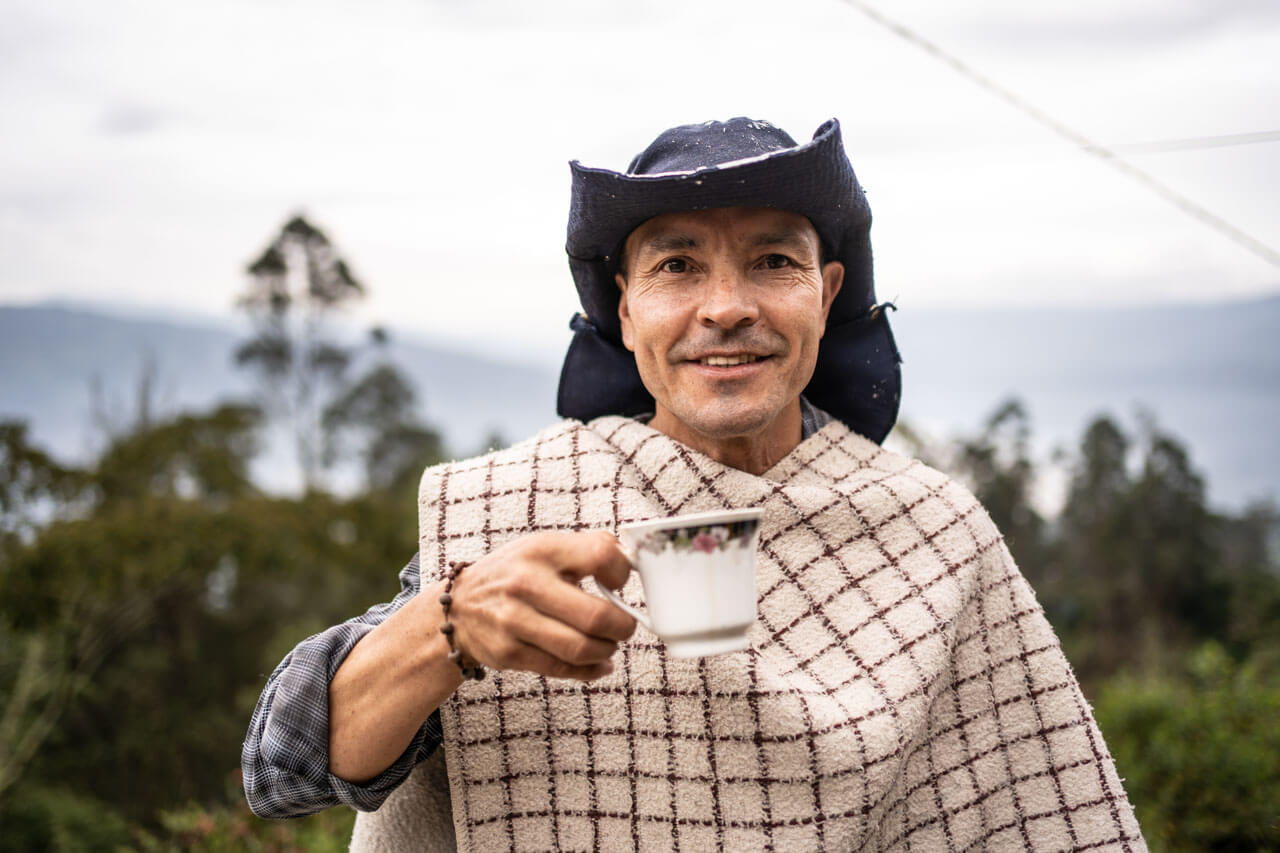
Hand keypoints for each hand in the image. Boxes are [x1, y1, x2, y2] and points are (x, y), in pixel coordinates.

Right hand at [447, 530, 636, 680]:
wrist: (458, 608)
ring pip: (582, 648)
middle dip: (623, 626)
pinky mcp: (509, 653)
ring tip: (608, 643)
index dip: (622, 572)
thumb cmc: (512, 575)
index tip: (620, 583)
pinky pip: (562, 669)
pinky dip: (590, 670)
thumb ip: (585, 549)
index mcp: (541, 551)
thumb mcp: (542, 548)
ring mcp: (514, 621)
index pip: (600, 556)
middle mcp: (526, 584)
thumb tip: (629, 560)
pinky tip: (599, 663)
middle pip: (596, 616)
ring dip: (607, 650)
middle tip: (625, 625)